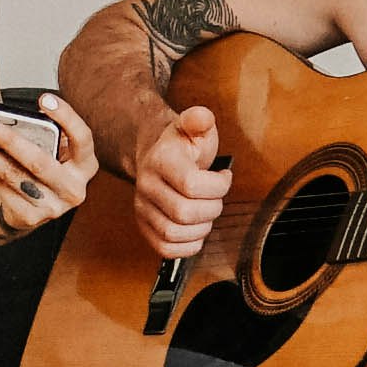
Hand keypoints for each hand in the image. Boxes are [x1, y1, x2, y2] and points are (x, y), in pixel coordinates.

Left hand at [0, 103, 96, 244]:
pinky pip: (1, 188)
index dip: (66, 117)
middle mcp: (74, 189)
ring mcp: (53, 207)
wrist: (34, 206)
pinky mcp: (30, 218)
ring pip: (13, 175)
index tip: (43, 98)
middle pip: (39, 161)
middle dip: (9, 140)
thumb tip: (2, 118)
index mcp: (85, 165)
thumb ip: (42, 135)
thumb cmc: (43, 165)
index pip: (82, 138)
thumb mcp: (52, 149)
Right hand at [128, 102, 232, 262]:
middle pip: (184, 213)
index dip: (217, 186)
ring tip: (207, 213)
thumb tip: (202, 117)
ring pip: (173, 234)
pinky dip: (187, 246)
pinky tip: (197, 230)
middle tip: (217, 198)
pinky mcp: (144, 226)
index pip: (191, 185)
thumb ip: (200, 120)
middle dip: (211, 209)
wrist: (159, 156)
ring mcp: (142, 207)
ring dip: (201, 228)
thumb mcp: (195, 127)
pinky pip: (165, 249)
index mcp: (160, 160)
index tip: (224, 178)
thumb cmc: (183, 146)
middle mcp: (146, 185)